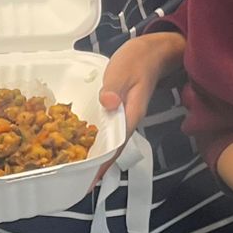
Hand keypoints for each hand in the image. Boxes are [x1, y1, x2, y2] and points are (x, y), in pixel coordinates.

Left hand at [94, 30, 183, 181]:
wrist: (154, 51)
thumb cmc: (138, 59)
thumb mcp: (123, 70)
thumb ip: (114, 88)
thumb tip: (108, 104)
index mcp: (132, 113)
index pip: (117, 144)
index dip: (103, 163)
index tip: (90, 179)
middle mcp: (130, 119)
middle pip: (114, 148)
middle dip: (98, 166)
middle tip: (78, 182)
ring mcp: (125, 115)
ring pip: (112, 140)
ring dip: (98, 155)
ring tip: (80, 169)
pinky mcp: (120, 109)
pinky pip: (109, 129)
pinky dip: (98, 139)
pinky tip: (86, 143)